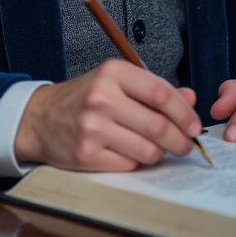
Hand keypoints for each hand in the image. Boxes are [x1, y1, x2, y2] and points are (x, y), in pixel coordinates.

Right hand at [14, 59, 200, 171]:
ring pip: (147, 149)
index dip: (184, 112)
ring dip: (160, 153)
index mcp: (112, 72)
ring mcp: (93, 128)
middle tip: (186, 145)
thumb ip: (154, 89)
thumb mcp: (116, 82)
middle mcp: (102, 97)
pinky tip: (132, 153)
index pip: (160, 93)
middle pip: (157, 125)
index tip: (195, 125)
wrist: (40, 118)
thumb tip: (191, 99)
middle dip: (180, 140)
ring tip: (158, 149)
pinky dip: (137, 162)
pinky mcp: (86, 154)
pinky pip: (129, 164)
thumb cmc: (85, 97)